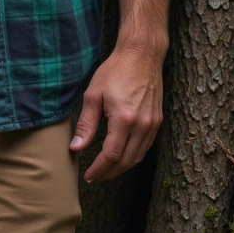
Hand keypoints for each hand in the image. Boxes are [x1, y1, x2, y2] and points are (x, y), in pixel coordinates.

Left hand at [69, 43, 164, 183]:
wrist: (142, 55)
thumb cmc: (115, 71)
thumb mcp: (93, 95)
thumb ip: (86, 124)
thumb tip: (76, 148)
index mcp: (124, 120)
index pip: (111, 156)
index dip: (99, 170)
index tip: (88, 176)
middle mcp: (142, 126)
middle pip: (126, 162)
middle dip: (109, 173)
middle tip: (95, 177)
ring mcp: (152, 124)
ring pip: (138, 157)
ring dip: (121, 167)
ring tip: (105, 170)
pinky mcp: (157, 121)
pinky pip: (146, 147)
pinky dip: (133, 156)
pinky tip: (121, 156)